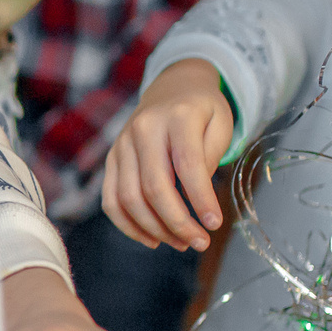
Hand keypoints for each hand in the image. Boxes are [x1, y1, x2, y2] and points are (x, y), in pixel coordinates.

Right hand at [103, 59, 234, 251]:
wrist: (172, 88)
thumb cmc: (202, 112)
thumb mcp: (220, 125)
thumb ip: (210, 159)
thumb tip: (197, 202)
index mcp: (177, 116)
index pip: (186, 164)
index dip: (200, 199)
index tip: (215, 224)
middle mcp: (143, 129)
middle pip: (154, 186)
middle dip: (178, 222)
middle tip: (199, 242)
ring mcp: (122, 144)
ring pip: (129, 198)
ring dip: (155, 229)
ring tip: (181, 242)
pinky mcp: (111, 159)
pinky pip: (111, 200)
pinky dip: (129, 226)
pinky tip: (152, 239)